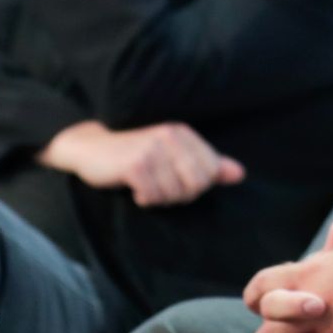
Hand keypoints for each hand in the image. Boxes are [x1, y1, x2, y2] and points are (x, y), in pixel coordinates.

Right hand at [38, 121, 244, 205]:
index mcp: (184, 133)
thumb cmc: (136, 155)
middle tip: (161, 189)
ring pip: (174, 193)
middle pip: (196, 184)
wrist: (93, 149)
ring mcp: (153, 149)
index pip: (211, 172)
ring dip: (160, 198)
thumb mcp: (174, 155)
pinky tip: (136, 189)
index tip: (177, 182)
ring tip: (147, 187)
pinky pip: (153, 195)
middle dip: (180, 195)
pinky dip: (145, 199)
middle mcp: (170, 136)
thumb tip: (240, 174)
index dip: (196, 186)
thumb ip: (209, 164)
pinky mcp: (135, 164)